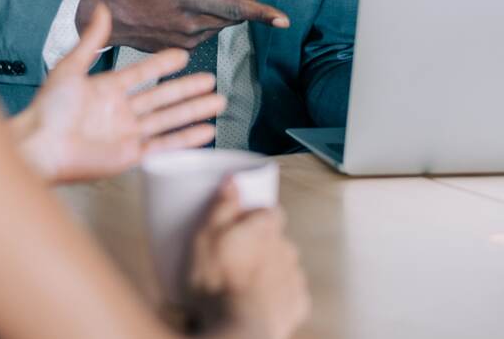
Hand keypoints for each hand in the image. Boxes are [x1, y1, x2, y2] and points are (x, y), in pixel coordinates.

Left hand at [16, 3, 227, 183]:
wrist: (39, 144)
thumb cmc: (48, 108)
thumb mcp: (70, 68)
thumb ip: (90, 41)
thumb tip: (101, 8)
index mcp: (107, 89)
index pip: (142, 73)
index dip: (163, 64)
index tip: (184, 55)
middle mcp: (120, 111)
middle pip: (162, 97)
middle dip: (188, 89)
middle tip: (211, 80)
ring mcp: (127, 133)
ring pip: (168, 119)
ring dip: (193, 111)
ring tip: (218, 102)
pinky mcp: (129, 154)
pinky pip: (163, 145)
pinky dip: (185, 139)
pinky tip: (206, 131)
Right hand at [75, 0, 288, 53]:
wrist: (107, 17)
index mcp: (187, 0)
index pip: (234, 8)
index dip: (262, 12)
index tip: (284, 19)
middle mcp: (191, 24)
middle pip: (234, 16)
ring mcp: (187, 39)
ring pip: (221, 23)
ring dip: (225, 5)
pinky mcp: (182, 46)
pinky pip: (208, 30)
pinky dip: (211, 16)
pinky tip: (198, 1)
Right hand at [189, 180, 310, 338]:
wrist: (238, 329)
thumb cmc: (218, 284)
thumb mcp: (206, 238)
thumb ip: (222, 206)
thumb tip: (233, 179)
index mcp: (266, 228)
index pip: (270, 211)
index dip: (255, 217)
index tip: (240, 226)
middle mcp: (286, 248)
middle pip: (277, 239)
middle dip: (261, 245)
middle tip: (235, 259)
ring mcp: (294, 277)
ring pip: (284, 265)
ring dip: (269, 270)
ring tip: (244, 284)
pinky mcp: (298, 304)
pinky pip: (289, 292)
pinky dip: (277, 294)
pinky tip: (259, 300)